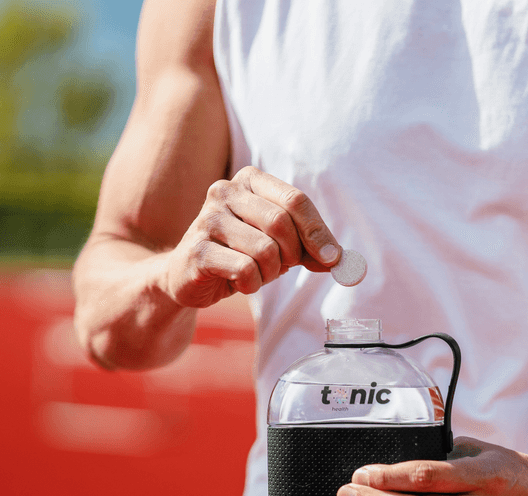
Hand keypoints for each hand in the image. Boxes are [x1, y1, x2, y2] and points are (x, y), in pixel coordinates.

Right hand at [161, 166, 341, 307]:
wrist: (187, 275)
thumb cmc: (238, 254)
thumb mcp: (279, 245)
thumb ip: (309, 248)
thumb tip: (340, 259)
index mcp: (249, 180)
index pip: (295, 200)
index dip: (318, 231)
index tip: (333, 258)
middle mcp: (225, 191)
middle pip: (281, 223)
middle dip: (294, 253)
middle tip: (286, 266)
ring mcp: (207, 219)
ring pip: (265, 249)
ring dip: (271, 272)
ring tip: (257, 274)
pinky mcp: (197, 250)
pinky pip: (245, 270)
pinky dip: (252, 283)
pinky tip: (239, 282)